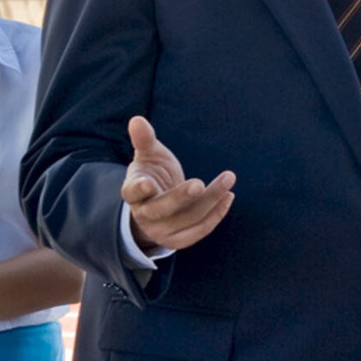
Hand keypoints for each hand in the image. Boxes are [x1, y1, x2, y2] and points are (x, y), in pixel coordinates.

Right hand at [122, 116, 234, 252]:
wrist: (155, 207)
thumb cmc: (152, 174)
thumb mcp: (148, 156)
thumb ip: (144, 140)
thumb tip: (137, 119)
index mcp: (133, 193)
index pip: (132, 192)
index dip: (139, 189)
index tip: (148, 183)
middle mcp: (145, 215)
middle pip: (162, 209)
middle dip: (181, 197)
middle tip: (198, 184)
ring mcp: (161, 231)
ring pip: (187, 218)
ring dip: (210, 200)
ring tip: (228, 179)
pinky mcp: (177, 240)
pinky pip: (199, 230)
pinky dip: (216, 215)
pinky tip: (228, 196)